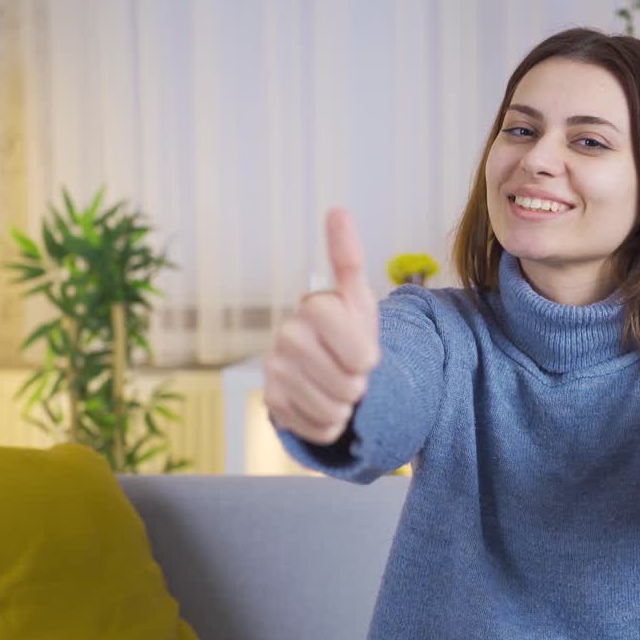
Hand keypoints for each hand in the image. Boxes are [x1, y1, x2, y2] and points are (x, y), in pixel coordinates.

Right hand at [265, 208, 380, 444]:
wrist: (329, 372)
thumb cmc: (349, 332)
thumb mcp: (359, 299)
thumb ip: (348, 258)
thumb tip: (337, 210)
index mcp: (312, 308)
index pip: (352, 347)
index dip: (363, 354)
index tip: (367, 356)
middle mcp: (286, 337)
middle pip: (346, 382)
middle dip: (359, 384)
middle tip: (352, 372)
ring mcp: (275, 372)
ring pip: (334, 409)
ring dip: (347, 405)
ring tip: (339, 387)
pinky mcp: (273, 405)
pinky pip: (320, 429)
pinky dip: (331, 424)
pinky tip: (323, 404)